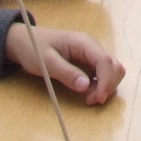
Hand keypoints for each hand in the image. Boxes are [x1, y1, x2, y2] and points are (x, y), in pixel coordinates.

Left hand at [6, 22, 123, 104]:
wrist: (25, 40)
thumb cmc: (34, 48)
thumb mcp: (46, 62)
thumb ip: (66, 73)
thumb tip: (86, 87)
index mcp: (83, 42)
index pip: (105, 60)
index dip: (107, 81)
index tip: (98, 99)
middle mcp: (92, 46)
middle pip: (114, 65)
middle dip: (109, 85)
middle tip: (91, 101)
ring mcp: (92, 54)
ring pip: (112, 70)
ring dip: (106, 86)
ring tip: (88, 98)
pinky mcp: (89, 62)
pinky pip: (103, 74)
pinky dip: (101, 86)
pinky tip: (87, 92)